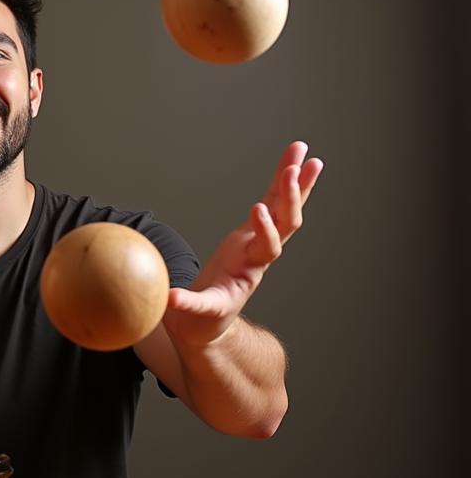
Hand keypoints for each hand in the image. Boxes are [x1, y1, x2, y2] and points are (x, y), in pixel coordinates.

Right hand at [164, 141, 322, 347]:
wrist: (208, 323)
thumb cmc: (200, 319)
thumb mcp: (193, 315)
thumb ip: (186, 305)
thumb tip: (170, 299)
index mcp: (246, 272)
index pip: (265, 250)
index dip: (264, 230)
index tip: (258, 209)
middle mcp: (258, 254)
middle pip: (285, 225)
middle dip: (291, 198)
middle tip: (295, 170)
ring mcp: (257, 241)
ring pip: (284, 211)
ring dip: (297, 183)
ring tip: (306, 154)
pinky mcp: (249, 233)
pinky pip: (270, 203)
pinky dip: (281, 182)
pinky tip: (293, 161)